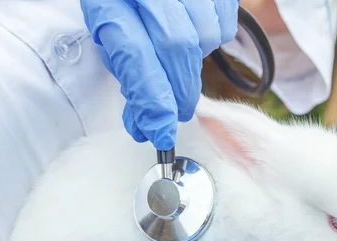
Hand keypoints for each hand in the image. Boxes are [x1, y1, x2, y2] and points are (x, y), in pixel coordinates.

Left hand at [80, 0, 239, 149]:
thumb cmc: (124, 3)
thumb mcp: (110, 29)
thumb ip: (128, 74)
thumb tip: (145, 125)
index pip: (135, 54)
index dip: (151, 98)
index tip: (161, 132)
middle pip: (177, 47)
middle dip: (179, 90)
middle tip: (178, 113)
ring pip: (205, 36)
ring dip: (195, 61)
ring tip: (178, 57)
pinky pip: (225, 24)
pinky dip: (213, 39)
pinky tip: (194, 31)